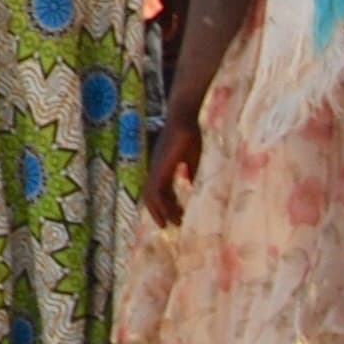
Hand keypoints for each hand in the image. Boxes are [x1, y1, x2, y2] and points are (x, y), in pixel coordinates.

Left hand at [146, 105, 204, 227]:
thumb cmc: (191, 134)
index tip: (175, 217)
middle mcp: (156, 167)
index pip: (160, 188)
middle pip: (152, 194)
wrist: (186, 118)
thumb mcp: (192, 157)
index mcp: (164, 165)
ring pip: (150, 195)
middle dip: (160, 211)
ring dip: (160, 211)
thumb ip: (190, 170)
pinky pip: (155, 190)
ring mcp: (156, 167)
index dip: (166, 203)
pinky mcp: (159, 167)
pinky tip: (170, 213)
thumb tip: (190, 182)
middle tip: (170, 225)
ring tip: (170, 224)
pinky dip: (160, 204)